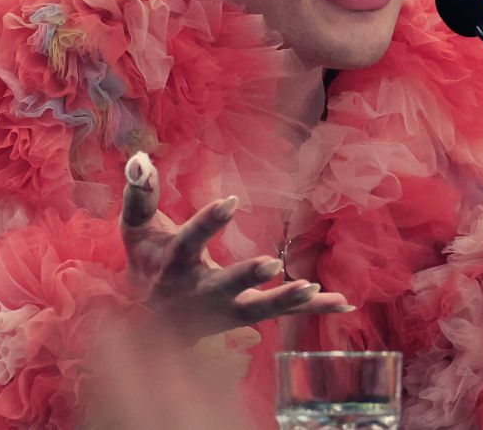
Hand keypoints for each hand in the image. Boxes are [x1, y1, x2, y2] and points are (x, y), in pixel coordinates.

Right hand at [121, 151, 351, 339]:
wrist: (151, 325)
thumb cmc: (147, 263)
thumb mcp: (136, 229)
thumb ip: (140, 193)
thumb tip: (141, 157)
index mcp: (174, 264)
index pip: (190, 241)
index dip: (209, 222)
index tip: (232, 201)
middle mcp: (201, 291)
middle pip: (225, 286)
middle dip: (246, 276)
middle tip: (271, 262)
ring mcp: (227, 309)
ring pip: (259, 308)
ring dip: (287, 300)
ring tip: (314, 288)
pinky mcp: (248, 316)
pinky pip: (285, 314)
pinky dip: (315, 309)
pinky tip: (346, 303)